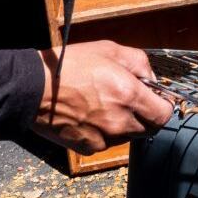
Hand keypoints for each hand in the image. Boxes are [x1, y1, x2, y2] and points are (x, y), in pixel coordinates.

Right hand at [31, 41, 173, 155]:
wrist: (33, 89)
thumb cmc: (69, 66)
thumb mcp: (110, 50)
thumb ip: (139, 63)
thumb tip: (152, 80)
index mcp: (129, 96)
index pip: (164, 115)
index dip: (164, 107)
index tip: (158, 100)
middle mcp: (120, 121)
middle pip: (149, 128)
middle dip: (146, 115)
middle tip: (131, 100)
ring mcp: (105, 138)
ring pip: (129, 136)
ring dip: (126, 123)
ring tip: (105, 104)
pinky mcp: (89, 147)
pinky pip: (108, 142)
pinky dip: (106, 132)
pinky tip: (91, 115)